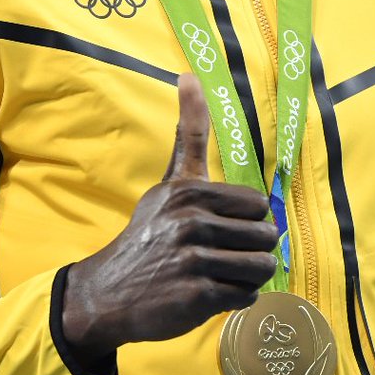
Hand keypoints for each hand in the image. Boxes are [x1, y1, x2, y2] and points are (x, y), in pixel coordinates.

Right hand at [61, 73, 278, 363]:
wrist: (108, 292)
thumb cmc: (148, 235)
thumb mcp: (168, 183)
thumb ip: (189, 135)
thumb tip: (190, 75)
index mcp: (190, 191)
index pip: (258, 205)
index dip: (246, 220)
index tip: (221, 227)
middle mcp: (192, 221)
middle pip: (266, 236)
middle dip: (251, 251)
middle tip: (221, 256)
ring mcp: (194, 259)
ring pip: (261, 268)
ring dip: (246, 277)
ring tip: (219, 274)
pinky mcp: (197, 296)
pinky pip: (246, 296)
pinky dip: (234, 298)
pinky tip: (210, 294)